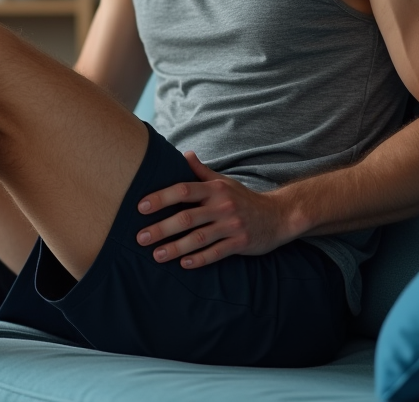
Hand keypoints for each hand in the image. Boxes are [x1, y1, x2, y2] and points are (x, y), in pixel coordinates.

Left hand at [135, 152, 294, 268]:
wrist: (278, 216)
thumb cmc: (243, 198)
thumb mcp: (223, 182)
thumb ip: (200, 172)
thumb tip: (184, 154)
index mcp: (214, 189)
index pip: (183, 190)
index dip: (161, 198)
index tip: (140, 207)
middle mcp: (222, 206)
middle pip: (187, 218)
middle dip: (162, 228)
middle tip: (140, 237)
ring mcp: (232, 225)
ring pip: (199, 238)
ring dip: (176, 248)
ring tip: (156, 255)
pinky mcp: (241, 243)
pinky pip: (217, 253)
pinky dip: (199, 259)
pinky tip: (183, 264)